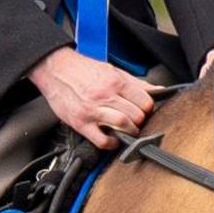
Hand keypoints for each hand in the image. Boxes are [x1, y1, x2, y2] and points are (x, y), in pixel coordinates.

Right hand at [31, 46, 155, 146]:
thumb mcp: (112, 71)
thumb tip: (158, 90)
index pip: (145, 101)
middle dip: (140, 121)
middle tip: (136, 121)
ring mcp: (92, 110)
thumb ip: (136, 83)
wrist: (55, 69)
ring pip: (123, 125)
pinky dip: (112, 143)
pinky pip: (102, 140)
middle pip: (136, 115)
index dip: (148, 108)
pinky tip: (112, 138)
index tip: (144, 111)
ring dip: (130, 132)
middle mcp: (105, 95)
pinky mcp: (81, 123)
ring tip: (127, 130)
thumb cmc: (82, 70)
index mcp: (115, 81)